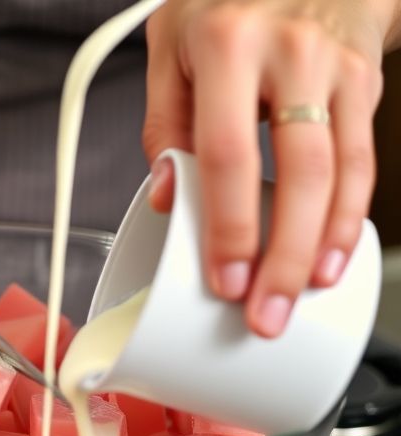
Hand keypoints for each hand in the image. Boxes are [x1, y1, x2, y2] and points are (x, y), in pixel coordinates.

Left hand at [142, 0, 397, 337]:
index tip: (223, 278)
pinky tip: (332, 256)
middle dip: (282, 255)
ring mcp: (337, 68)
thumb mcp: (169, 45)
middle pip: (298, 173)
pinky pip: (363, 160)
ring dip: (322, 247)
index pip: (227, 153)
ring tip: (296, 297)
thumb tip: (168, 197)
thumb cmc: (225, 3)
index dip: (229, 225)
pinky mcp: (365, 83)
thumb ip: (164, 121)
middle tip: (263, 311)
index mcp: (225, 45)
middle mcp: (290, 54)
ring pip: (342, 173)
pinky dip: (350, 217)